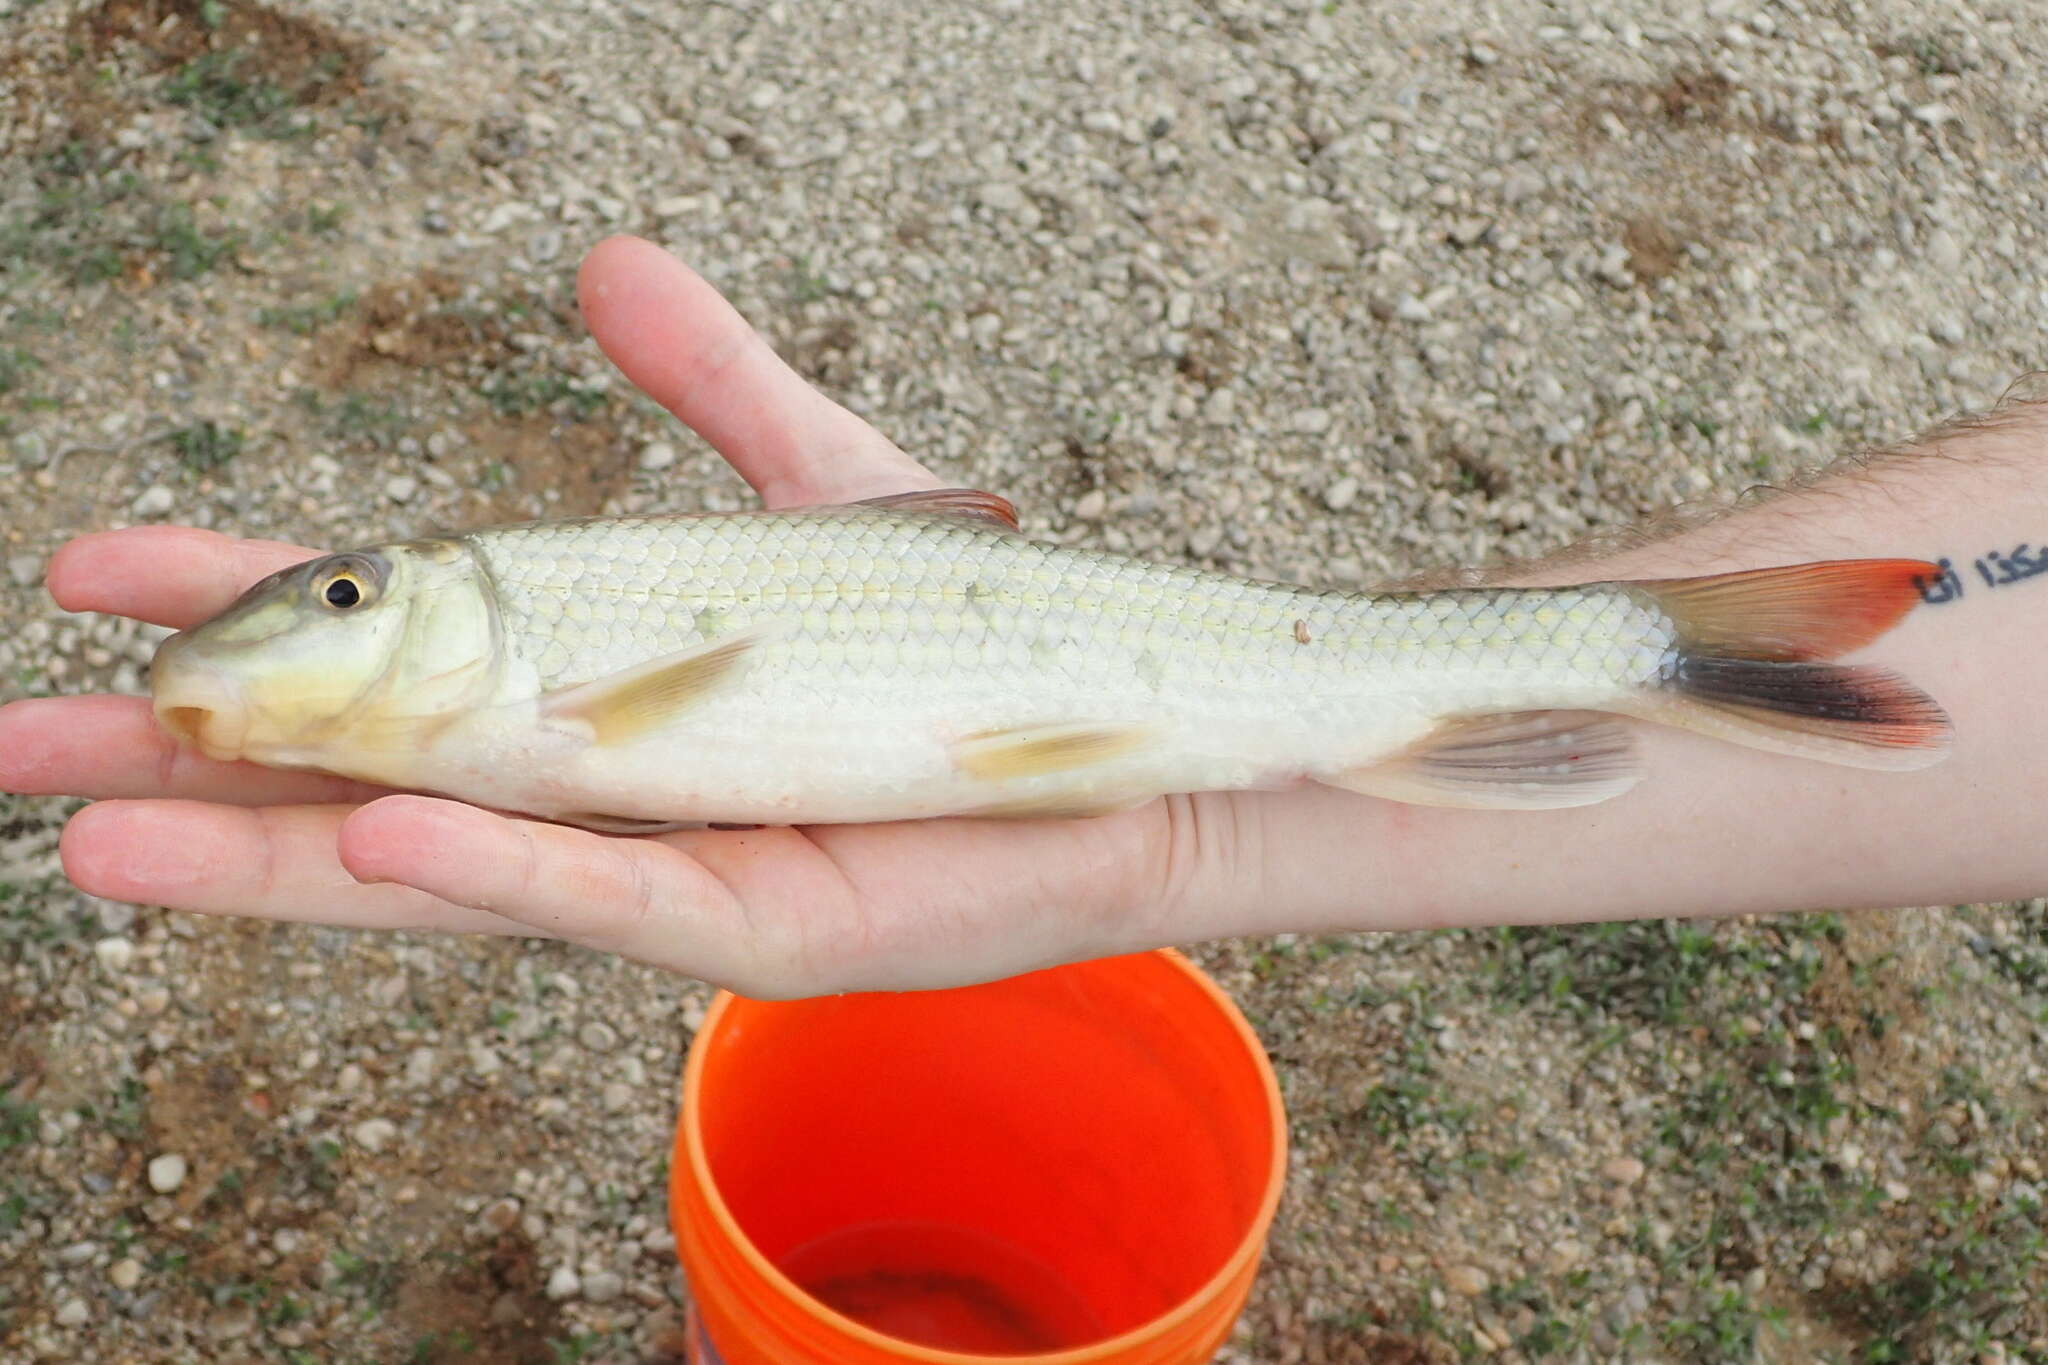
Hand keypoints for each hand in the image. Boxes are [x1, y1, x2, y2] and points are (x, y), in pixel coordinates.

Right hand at [0, 237, 1277, 997]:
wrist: (1138, 736)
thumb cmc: (974, 630)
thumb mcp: (817, 485)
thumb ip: (709, 389)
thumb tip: (600, 263)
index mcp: (601, 687)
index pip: (388, 650)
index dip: (250, 609)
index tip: (95, 566)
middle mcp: (616, 789)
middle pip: (374, 782)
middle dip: (197, 777)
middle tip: (16, 754)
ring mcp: (686, 868)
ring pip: (458, 872)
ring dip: (286, 861)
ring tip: (111, 843)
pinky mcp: (773, 924)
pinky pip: (616, 899)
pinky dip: (497, 869)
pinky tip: (372, 836)